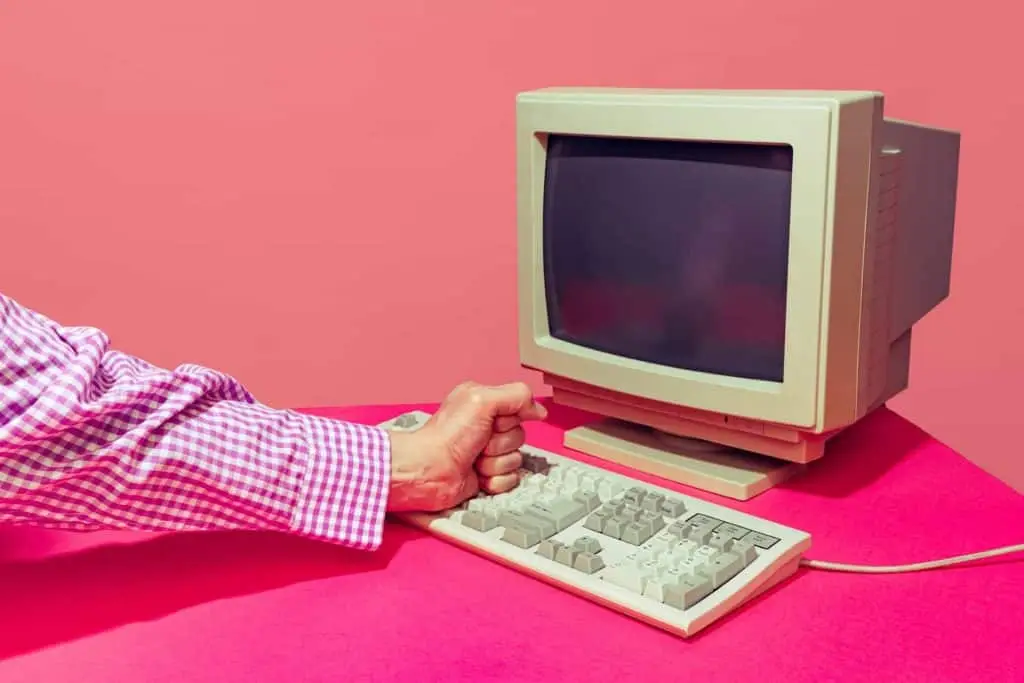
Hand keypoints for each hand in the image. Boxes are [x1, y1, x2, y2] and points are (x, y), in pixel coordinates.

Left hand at [385, 381, 547, 511]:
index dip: (508, 419)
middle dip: (501, 444)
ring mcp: (486, 453)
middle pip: (520, 437)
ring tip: (474, 461)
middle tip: (479, 444)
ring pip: (516, 460)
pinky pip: (510, 479)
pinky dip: (494, 480)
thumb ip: (517, 396)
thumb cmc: (447, 435)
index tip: (492, 421)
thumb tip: (539, 410)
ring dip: (495, 463)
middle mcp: (485, 426)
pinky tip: (476, 475)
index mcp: (484, 403)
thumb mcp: (482, 400)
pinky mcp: (486, 475)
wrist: (429, 471)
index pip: (520, 409)